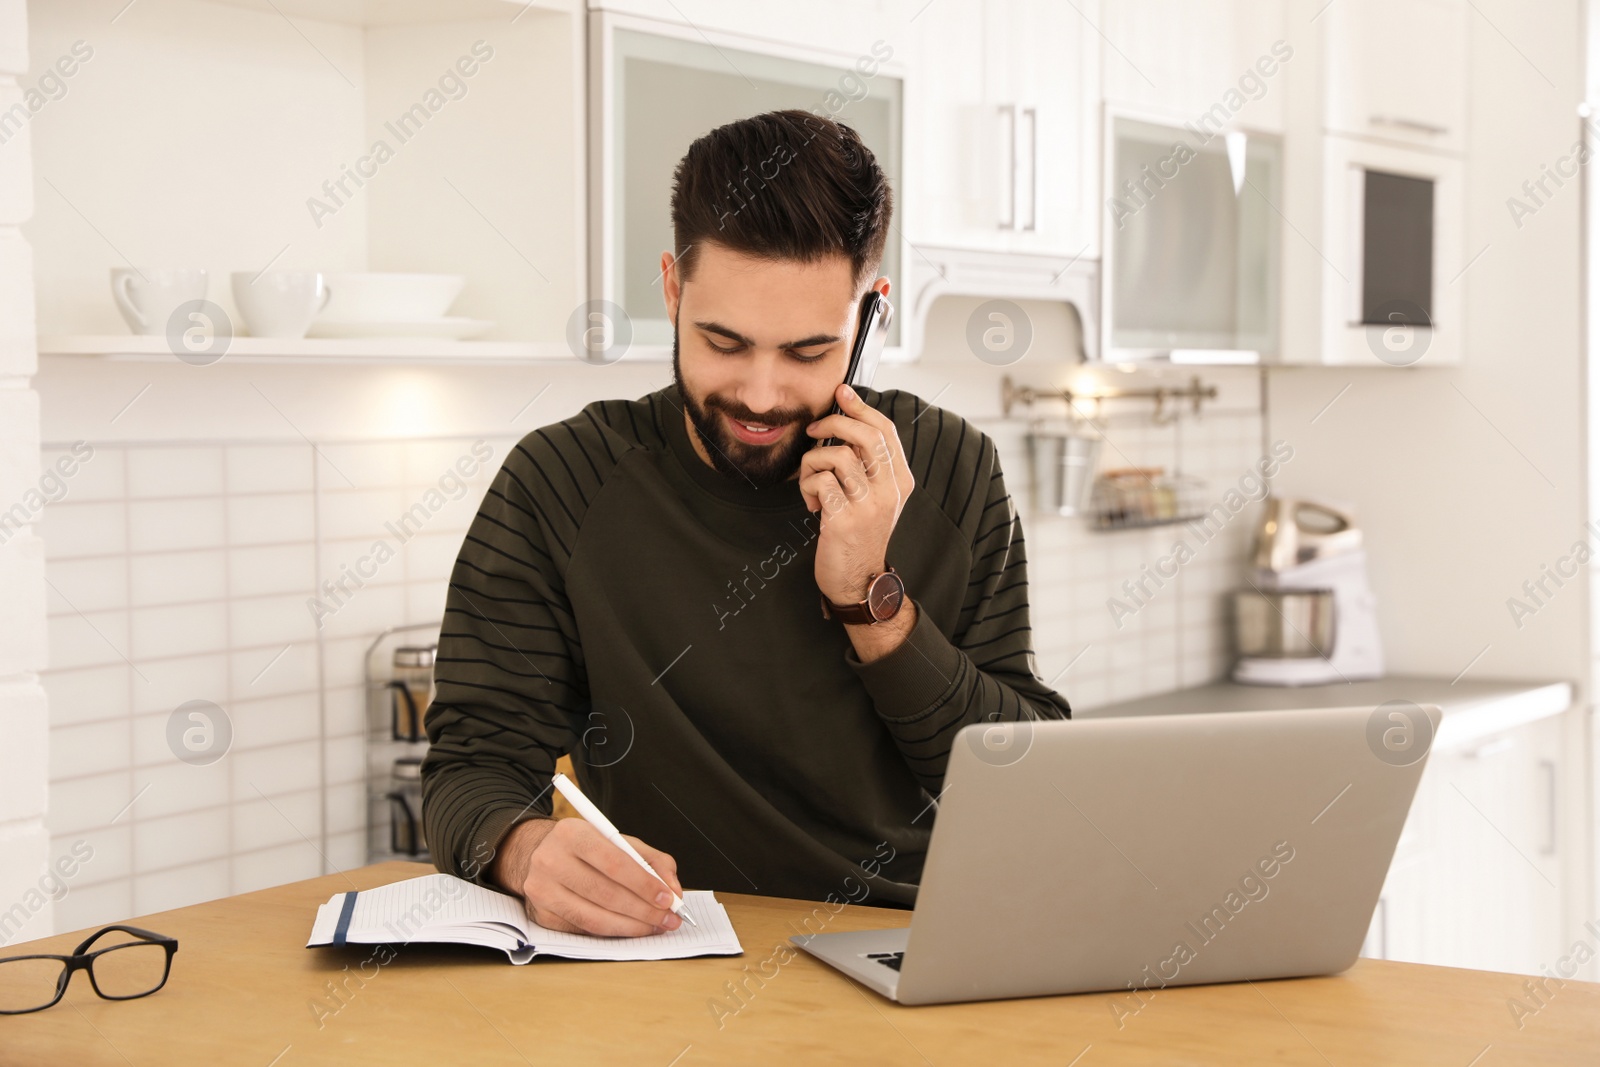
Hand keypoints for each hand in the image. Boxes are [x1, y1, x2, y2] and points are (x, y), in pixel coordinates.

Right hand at [490, 817, 684, 936]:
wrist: (539, 855)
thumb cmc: (587, 849)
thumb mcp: (618, 841)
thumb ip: (652, 861)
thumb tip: (674, 891)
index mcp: (572, 834)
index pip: (614, 863)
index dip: (644, 884)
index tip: (669, 898)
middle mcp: (550, 860)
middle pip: (605, 894)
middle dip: (644, 910)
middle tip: (669, 919)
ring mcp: (541, 890)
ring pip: (594, 918)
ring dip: (631, 927)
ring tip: (655, 927)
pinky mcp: (541, 915)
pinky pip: (584, 929)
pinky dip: (613, 932)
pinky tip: (631, 929)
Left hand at [799, 383, 914, 603]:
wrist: (858, 581)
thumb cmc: (858, 534)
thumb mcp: (874, 498)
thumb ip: (867, 466)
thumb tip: (844, 423)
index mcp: (900, 481)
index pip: (885, 430)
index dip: (861, 406)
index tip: (841, 393)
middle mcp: (890, 491)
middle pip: (864, 435)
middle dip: (832, 424)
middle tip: (813, 431)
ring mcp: (869, 506)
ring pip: (837, 455)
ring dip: (813, 462)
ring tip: (812, 481)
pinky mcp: (844, 520)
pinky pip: (820, 482)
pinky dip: (807, 486)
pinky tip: (811, 504)